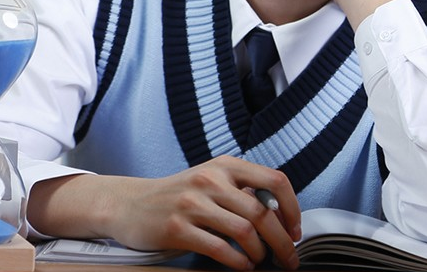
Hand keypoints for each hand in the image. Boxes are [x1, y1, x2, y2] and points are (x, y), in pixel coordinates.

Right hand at [28, 157, 301, 269]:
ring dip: (260, 253)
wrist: (130, 203)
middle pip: (261, 211)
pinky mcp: (178, 228)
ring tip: (261, 262)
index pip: (274, 179)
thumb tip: (279, 214)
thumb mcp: (212, 180)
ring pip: (244, 230)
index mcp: (225, 165)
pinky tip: (243, 267)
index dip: (291, 207)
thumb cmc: (178, 195)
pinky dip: (238, 262)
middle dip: (282, 241)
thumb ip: (241, 191)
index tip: (295, 230)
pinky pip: (220, 248)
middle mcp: (212, 179)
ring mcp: (193, 202)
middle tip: (290, 259)